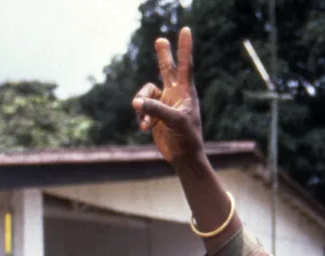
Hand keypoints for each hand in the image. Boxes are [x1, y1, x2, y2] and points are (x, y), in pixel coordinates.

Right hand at [132, 28, 204, 163]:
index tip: (186, 30)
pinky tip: (145, 127)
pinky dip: (141, 117)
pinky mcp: (154, 114)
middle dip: (163, 55)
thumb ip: (156, 108)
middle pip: (166, 69)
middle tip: (161, 40)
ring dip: (142, 105)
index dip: (184, 48)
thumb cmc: (187, 138)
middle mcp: (175, 94)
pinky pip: (141, 109)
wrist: (184, 158)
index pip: (185, 66)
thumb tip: (137, 101)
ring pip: (145, 93)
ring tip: (145, 121)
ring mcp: (164, 104)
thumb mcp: (174, 121)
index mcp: (186, 92)